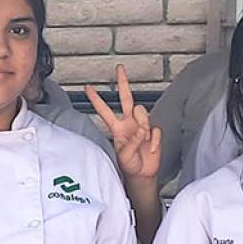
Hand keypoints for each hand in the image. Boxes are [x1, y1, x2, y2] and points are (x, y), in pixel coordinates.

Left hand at [86, 64, 161, 181]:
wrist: (142, 174)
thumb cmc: (129, 165)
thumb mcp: (124, 156)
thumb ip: (131, 142)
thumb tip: (142, 130)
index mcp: (117, 128)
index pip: (104, 110)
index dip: (96, 99)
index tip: (87, 87)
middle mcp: (129, 123)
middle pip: (126, 98)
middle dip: (123, 82)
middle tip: (119, 68)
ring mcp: (142, 126)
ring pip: (142, 111)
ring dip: (143, 124)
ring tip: (143, 141)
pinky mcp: (153, 132)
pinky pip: (155, 130)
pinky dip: (154, 140)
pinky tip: (151, 149)